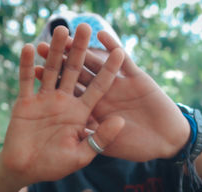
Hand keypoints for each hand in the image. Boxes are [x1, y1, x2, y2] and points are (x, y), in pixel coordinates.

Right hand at [1, 24, 124, 185]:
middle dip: (80, 50)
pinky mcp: (25, 102)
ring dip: (55, 51)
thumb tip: (120, 121)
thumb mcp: (81, 155)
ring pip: (51, 70)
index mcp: (81, 112)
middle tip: (85, 27)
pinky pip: (26, 80)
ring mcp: (45, 99)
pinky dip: (27, 66)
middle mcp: (65, 101)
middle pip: (74, 71)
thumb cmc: (54, 166)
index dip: (108, 70)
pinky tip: (29, 48)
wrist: (25, 170)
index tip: (119, 51)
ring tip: (60, 30)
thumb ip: (100, 139)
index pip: (98, 87)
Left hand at [37, 32, 189, 161]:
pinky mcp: (137, 78)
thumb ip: (92, 139)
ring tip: (67, 34)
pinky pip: (123, 61)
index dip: (53, 82)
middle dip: (60, 60)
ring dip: (83, 48)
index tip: (34, 70)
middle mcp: (103, 95)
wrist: (167, 142)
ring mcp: (119, 85)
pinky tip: (100, 34)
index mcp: (94, 110)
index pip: (68, 93)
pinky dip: (113, 48)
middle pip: (77, 74)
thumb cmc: (139, 148)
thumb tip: (67, 132)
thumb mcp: (111, 147)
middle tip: (42, 46)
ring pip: (97, 63)